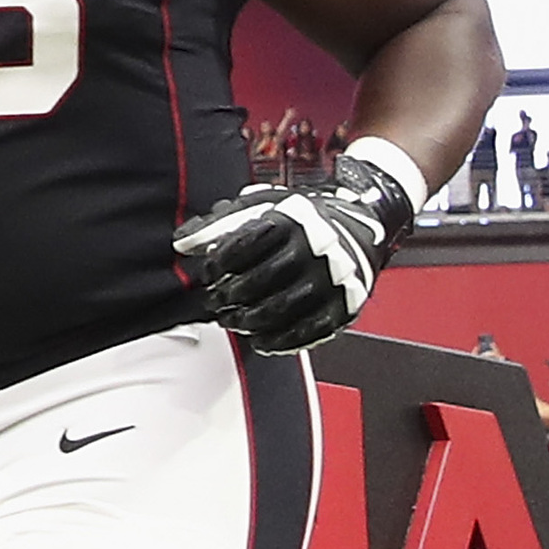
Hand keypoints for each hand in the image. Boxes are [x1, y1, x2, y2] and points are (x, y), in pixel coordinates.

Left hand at [172, 154, 415, 352]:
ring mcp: (332, 279)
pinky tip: (262, 339)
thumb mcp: (265, 207)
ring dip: (249, 321)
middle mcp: (315, 247)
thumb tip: (184, 243)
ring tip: (235, 321)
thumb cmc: (306, 218)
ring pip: (281, 310)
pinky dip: (279, 341)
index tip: (211, 273)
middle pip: (259, 281)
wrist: (365, 224)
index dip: (219, 263)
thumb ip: (222, 224)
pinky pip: (307, 333)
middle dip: (230, 296)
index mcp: (292, 219)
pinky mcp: (344, 306)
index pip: (243, 244)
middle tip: (218, 302)